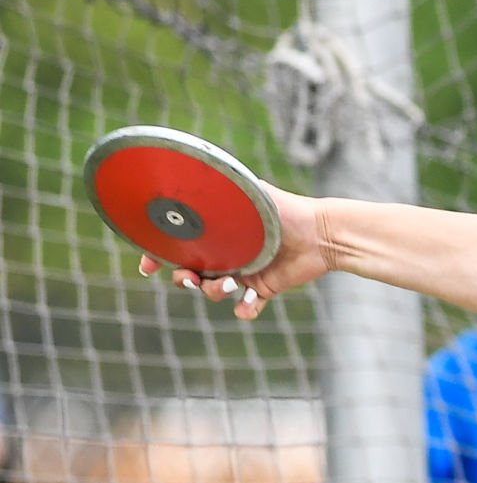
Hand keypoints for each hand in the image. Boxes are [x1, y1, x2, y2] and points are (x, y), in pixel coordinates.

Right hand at [138, 184, 329, 320]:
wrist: (322, 232)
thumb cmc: (285, 208)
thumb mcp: (248, 192)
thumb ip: (220, 187)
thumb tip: (187, 172)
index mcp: (214, 232)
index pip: (176, 245)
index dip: (158, 256)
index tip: (148, 264)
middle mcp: (224, 253)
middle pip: (189, 273)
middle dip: (183, 280)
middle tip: (191, 277)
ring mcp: (243, 273)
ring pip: (214, 292)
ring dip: (214, 292)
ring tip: (232, 283)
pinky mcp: (264, 288)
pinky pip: (247, 308)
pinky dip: (245, 310)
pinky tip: (247, 306)